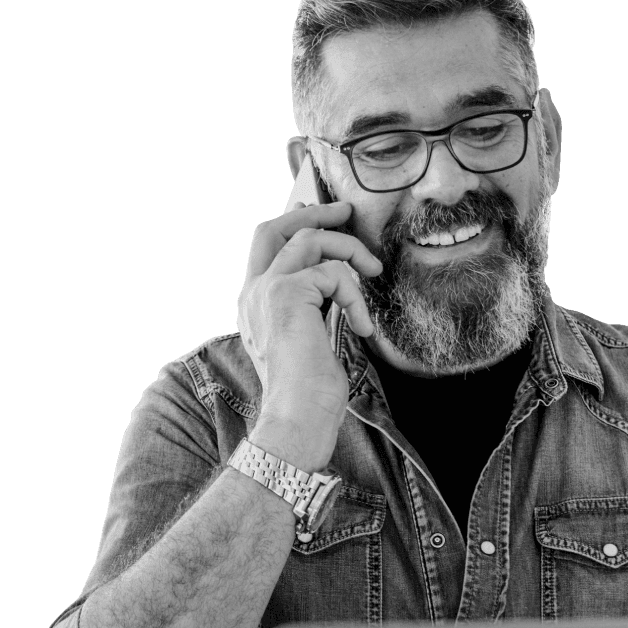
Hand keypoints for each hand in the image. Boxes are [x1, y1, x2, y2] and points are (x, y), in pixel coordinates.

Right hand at [237, 202, 382, 470]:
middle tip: (346, 212)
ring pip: (310, 241)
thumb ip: (313, 308)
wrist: (298, 415)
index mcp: (255, 304)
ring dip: (349, 251)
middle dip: (314, 214)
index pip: (266, 247)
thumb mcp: (310, 340)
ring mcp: (266, 291)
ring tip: (373, 273)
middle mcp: (253, 293)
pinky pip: (333, 274)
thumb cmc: (310, 391)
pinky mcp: (287, 294)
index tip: (322, 216)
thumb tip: (337, 284)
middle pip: (275, 228)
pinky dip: (356, 297)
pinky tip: (362, 326)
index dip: (293, 224)